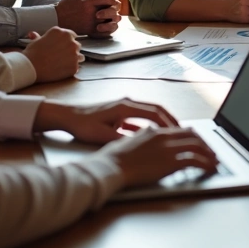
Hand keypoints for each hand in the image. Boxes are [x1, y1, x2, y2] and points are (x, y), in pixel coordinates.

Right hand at [22, 27, 82, 81]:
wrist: (31, 67)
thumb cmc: (32, 54)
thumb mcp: (35, 42)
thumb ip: (39, 37)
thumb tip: (33, 34)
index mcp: (61, 32)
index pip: (72, 35)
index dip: (67, 41)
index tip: (63, 46)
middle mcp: (70, 41)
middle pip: (76, 45)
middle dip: (71, 50)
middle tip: (62, 56)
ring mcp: (74, 54)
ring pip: (80, 56)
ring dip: (74, 59)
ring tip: (63, 64)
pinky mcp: (74, 66)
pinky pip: (76, 67)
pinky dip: (71, 69)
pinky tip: (62, 70)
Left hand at [34, 97, 181, 143]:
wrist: (66, 116)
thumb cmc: (81, 124)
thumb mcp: (101, 135)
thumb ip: (121, 139)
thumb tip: (139, 145)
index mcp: (125, 106)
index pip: (153, 113)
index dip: (167, 123)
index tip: (177, 133)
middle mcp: (127, 102)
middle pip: (155, 109)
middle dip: (170, 120)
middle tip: (182, 132)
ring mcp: (123, 106)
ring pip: (149, 112)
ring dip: (160, 122)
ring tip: (171, 133)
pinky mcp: (119, 112)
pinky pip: (140, 117)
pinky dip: (149, 124)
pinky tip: (153, 134)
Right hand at [56, 0, 120, 35]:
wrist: (55, 19)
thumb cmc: (65, 7)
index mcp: (88, 3)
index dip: (113, 0)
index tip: (115, 1)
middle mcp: (90, 13)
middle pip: (111, 11)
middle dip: (115, 10)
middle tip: (115, 9)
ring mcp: (90, 23)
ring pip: (109, 22)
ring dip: (114, 20)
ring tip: (115, 18)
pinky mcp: (89, 32)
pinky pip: (104, 33)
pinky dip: (109, 30)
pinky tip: (109, 27)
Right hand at [101, 126, 219, 186]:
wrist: (109, 166)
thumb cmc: (113, 158)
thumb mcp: (128, 140)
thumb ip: (140, 136)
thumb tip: (145, 135)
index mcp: (154, 131)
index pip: (180, 129)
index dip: (193, 136)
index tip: (199, 142)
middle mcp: (163, 136)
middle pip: (192, 135)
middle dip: (205, 143)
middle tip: (211, 152)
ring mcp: (167, 148)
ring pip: (197, 145)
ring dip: (209, 153)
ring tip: (214, 161)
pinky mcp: (170, 161)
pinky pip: (194, 160)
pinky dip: (206, 163)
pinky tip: (210, 168)